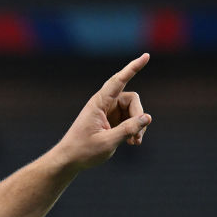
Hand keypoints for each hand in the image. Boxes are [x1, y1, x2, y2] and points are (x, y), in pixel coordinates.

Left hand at [56, 53, 152, 169]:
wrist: (69, 160)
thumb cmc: (83, 151)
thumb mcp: (107, 142)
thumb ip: (128, 130)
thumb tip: (147, 117)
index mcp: (98, 104)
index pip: (118, 81)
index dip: (132, 68)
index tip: (146, 56)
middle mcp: (103, 104)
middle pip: (131, 99)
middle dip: (138, 116)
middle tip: (137, 137)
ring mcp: (108, 112)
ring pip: (133, 110)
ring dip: (137, 126)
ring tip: (135, 142)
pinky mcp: (111, 121)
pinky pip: (129, 119)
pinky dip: (133, 130)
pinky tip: (133, 143)